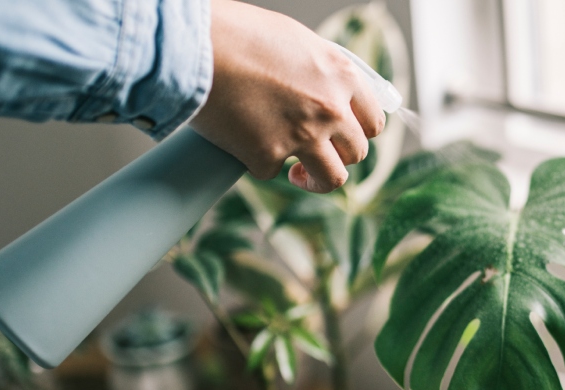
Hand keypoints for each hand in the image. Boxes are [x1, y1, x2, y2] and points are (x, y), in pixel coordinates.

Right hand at [191, 0, 384, 192]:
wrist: (191, 47)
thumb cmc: (235, 34)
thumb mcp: (293, 39)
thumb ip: (317, 69)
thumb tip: (325, 87)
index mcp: (341, 75)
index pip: (373, 120)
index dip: (360, 132)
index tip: (346, 138)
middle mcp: (330, 108)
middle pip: (357, 152)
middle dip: (339, 156)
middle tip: (317, 154)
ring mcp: (302, 136)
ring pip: (332, 178)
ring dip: (316, 181)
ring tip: (298, 175)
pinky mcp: (268, 156)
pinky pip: (272, 172)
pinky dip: (258, 162)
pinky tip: (244, 144)